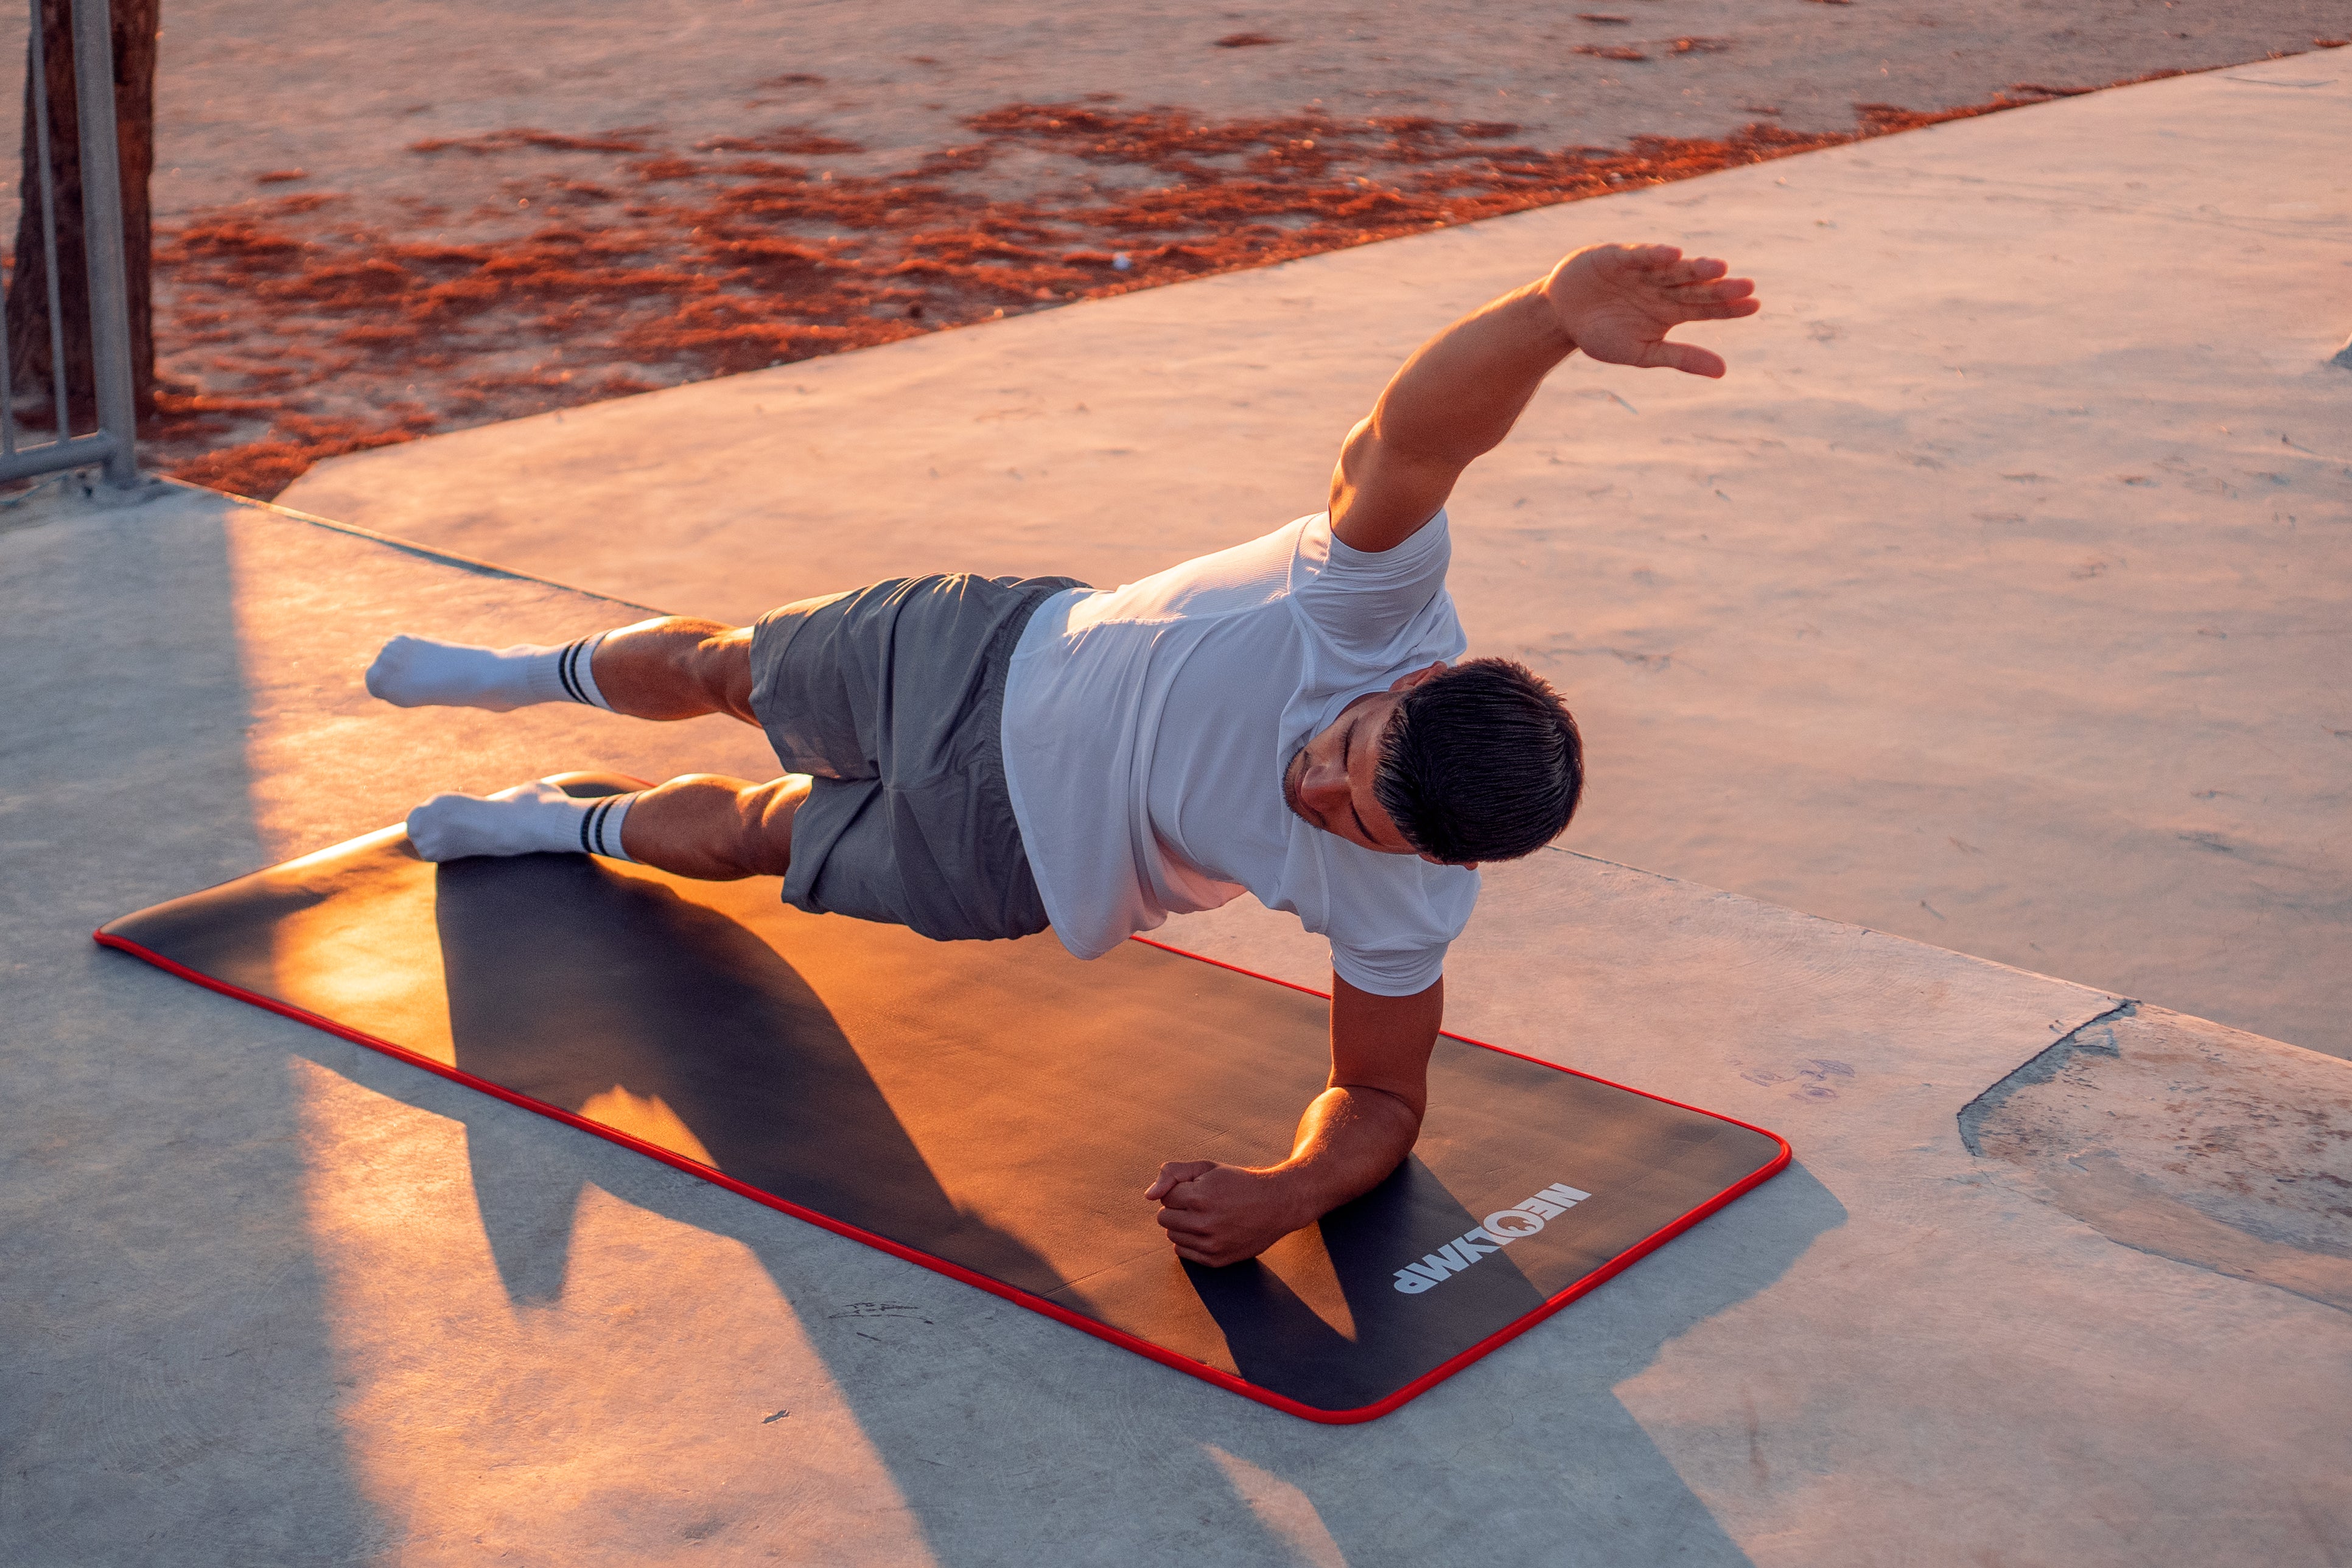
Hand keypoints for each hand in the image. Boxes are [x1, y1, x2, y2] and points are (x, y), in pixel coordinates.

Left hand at [1145, 1160, 1307, 1267]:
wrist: (1277, 1204)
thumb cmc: (1239, 1183)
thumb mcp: (1207, 1167)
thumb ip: (1173, 1173)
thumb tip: (1148, 1195)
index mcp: (1200, 1197)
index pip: (1165, 1197)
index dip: (1181, 1190)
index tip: (1199, 1188)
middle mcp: (1204, 1224)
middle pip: (1163, 1218)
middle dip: (1178, 1208)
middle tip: (1201, 1202)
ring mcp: (1211, 1245)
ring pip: (1172, 1236)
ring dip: (1183, 1225)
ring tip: (1206, 1216)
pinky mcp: (1216, 1260)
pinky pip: (1183, 1252)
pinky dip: (1189, 1241)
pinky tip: (1207, 1230)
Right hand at [1538, 243, 1758, 377]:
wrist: (1561, 317)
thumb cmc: (1602, 335)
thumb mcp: (1642, 353)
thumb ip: (1681, 357)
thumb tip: (1723, 372)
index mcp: (1672, 310)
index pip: (1708, 308)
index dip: (1730, 306)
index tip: (1755, 305)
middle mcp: (1664, 287)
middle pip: (1697, 286)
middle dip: (1720, 287)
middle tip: (1747, 286)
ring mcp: (1644, 270)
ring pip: (1675, 268)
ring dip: (1696, 268)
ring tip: (1719, 268)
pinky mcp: (1619, 256)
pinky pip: (1640, 255)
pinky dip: (1655, 255)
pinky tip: (1674, 255)